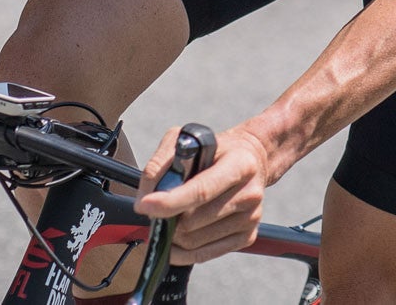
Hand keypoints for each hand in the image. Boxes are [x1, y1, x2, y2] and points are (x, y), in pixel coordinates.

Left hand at [133, 123, 283, 264]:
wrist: (252, 159)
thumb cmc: (215, 151)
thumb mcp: (187, 141)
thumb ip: (161, 164)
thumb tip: (144, 199)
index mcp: (240, 165)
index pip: (201, 190)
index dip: (169, 202)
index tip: (143, 205)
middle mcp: (250, 193)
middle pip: (193, 222)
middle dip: (166, 219)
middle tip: (155, 211)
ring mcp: (251, 217)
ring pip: (194, 242)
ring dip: (172, 235)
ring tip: (168, 220)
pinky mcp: (247, 236)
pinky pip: (204, 255)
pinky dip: (182, 251)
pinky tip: (175, 237)